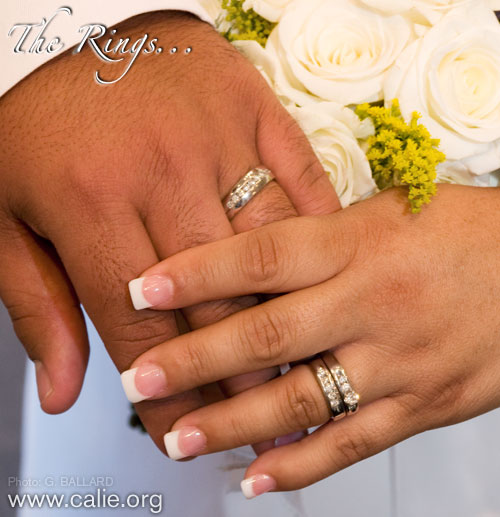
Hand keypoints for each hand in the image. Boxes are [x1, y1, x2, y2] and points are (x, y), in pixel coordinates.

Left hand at [0, 10, 338, 452]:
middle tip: (256, 421)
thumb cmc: (46, 122)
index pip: (139, 328)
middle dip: (235, 374)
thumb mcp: (6, 217)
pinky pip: (302, 185)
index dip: (167, 393)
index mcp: (87, 198)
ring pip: (267, 250)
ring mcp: (219, 135)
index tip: (187, 435)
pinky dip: (316, 238)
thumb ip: (36, 308)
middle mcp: (160, 168)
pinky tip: (324, 279)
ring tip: (299, 368)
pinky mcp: (258, 110)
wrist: (82, 27)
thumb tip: (63, 388)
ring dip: (286, 315)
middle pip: (213, 299)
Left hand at [120, 184, 499, 492]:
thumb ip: (317, 238)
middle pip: (268, 335)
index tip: (145, 289)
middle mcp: (372, 303)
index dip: (198, 273)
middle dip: (195, 360)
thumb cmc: (457, 232)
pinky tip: (255, 477)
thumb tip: (246, 262)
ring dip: (232, 422)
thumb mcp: (385, 214)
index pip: (263, 257)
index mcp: (358, 244)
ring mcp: (397, 361)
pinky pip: (353, 443)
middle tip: (140, 380)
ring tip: (179, 436)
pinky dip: (300, 465)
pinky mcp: (421, 406)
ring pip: (301, 399)